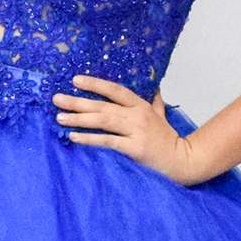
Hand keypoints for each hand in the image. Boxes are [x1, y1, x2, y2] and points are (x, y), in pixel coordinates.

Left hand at [52, 75, 209, 185]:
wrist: (184, 161)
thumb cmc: (169, 140)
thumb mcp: (161, 116)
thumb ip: (155, 101)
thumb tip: (155, 87)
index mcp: (140, 106)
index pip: (115, 90)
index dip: (95, 84)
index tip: (75, 80)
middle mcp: (136, 115)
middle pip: (102, 106)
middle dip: (77, 101)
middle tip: (56, 99)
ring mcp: (135, 131)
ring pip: (102, 121)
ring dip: (79, 119)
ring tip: (60, 118)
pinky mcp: (134, 148)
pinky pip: (107, 141)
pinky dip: (89, 139)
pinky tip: (74, 137)